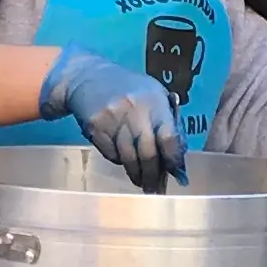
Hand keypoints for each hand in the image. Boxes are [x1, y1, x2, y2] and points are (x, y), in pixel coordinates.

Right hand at [41, 47, 182, 191]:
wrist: (87, 77)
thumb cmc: (128, 88)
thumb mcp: (154, 93)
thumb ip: (169, 120)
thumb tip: (179, 154)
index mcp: (154, 101)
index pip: (169, 137)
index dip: (173, 160)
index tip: (177, 175)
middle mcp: (134, 111)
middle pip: (148, 154)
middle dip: (154, 175)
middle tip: (157, 189)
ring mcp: (113, 120)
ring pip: (128, 158)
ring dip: (137, 174)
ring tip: (142, 182)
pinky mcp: (95, 128)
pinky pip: (111, 154)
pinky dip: (119, 161)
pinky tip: (123, 160)